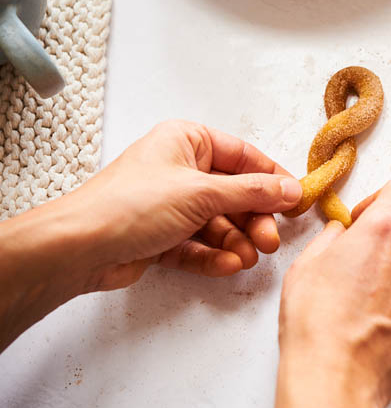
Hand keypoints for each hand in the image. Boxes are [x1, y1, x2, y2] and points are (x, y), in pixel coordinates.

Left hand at [0, 120, 302, 351]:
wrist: (78, 248)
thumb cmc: (133, 204)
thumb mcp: (202, 193)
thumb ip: (252, 192)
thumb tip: (292, 189)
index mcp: (187, 141)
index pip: (243, 156)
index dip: (272, 178)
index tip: (296, 200)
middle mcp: (180, 169)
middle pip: (234, 194)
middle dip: (253, 219)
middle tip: (270, 241)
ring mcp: (169, 204)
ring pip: (218, 223)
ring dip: (236, 242)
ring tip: (247, 258)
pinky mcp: (161, 237)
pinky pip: (198, 245)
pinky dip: (214, 256)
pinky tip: (228, 266)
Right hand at [275, 180, 390, 407]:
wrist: (336, 379)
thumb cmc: (317, 322)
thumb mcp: (307, 264)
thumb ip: (331, 238)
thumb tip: (340, 233)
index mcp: (388, 229)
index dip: (382, 197)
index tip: (364, 216)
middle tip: (376, 241)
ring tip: (380, 278)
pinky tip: (386, 307)